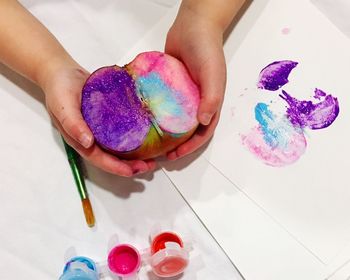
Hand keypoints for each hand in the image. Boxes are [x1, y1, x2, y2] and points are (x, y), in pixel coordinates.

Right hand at [40, 60, 155, 175]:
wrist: (63, 72)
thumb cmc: (59, 89)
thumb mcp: (63, 106)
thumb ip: (72, 124)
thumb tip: (87, 142)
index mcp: (81, 140)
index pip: (100, 160)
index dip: (116, 167)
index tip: (132, 171)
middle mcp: (93, 139)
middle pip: (113, 158)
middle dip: (131, 166)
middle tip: (149, 165)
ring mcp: (102, 130)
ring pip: (120, 148)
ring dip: (136, 155)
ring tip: (153, 157)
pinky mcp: (109, 120)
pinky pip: (123, 132)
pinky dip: (136, 137)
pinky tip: (148, 137)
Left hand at [165, 10, 226, 159]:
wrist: (192, 26)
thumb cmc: (207, 50)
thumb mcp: (213, 74)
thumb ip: (212, 97)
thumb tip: (204, 121)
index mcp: (210, 104)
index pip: (203, 132)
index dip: (191, 147)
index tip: (176, 155)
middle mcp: (196, 103)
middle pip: (187, 131)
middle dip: (177, 145)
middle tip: (161, 154)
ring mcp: (182, 96)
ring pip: (174, 120)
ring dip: (165, 133)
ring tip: (151, 143)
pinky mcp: (169, 87)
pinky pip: (163, 105)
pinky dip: (156, 114)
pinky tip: (143, 120)